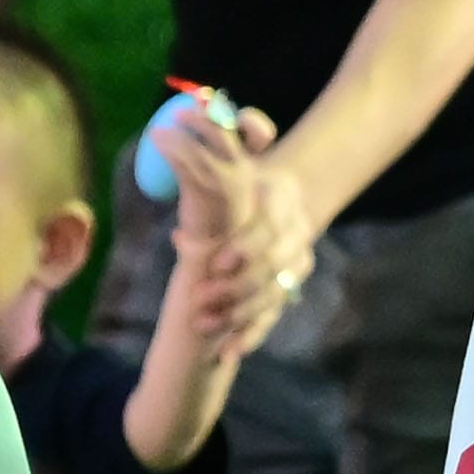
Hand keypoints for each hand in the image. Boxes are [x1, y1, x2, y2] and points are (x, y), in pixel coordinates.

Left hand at [161, 112, 313, 339]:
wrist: (291, 195)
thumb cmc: (252, 173)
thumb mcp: (242, 152)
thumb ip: (222, 136)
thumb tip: (179, 120)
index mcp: (280, 203)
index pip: (268, 233)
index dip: (244, 249)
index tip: (215, 262)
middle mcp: (294, 238)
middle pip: (271, 273)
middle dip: (234, 291)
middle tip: (199, 302)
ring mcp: (294, 268)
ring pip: (270, 300)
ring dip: (236, 318)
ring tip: (202, 330)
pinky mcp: (285, 292)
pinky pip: (271, 319)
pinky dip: (251, 336)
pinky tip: (228, 353)